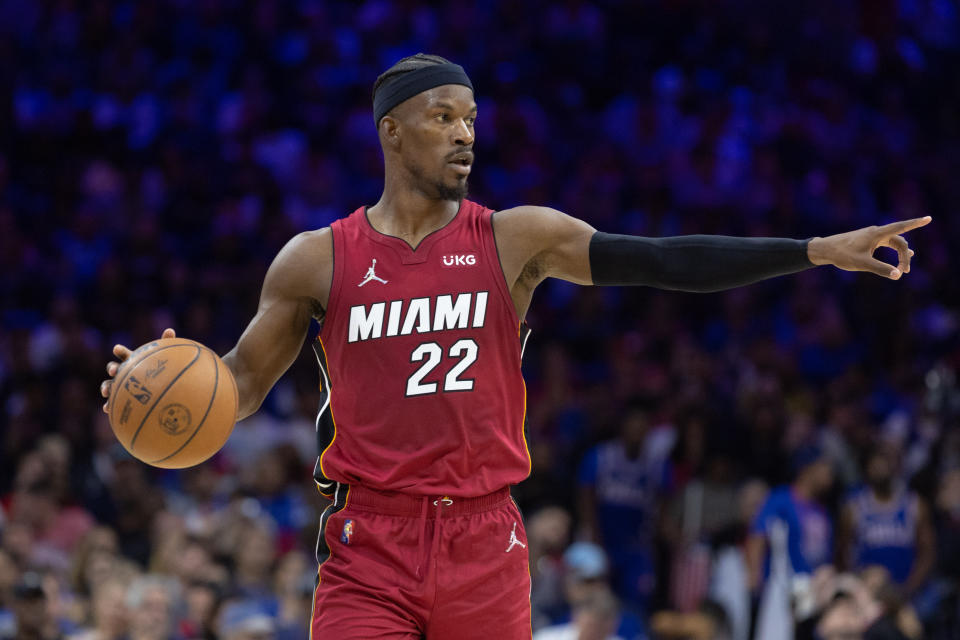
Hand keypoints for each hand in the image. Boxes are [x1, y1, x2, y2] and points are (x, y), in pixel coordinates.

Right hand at [100, 328, 175, 412]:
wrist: (155, 388)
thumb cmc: (157, 370)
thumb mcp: (161, 358)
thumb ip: (165, 344)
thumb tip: (170, 330)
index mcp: (131, 361)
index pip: (124, 354)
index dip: (120, 351)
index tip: (117, 348)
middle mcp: (122, 372)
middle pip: (113, 368)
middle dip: (111, 368)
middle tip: (113, 371)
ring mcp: (118, 385)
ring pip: (108, 384)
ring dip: (105, 387)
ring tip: (106, 391)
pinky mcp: (118, 399)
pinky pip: (111, 402)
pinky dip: (108, 405)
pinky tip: (107, 409)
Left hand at [807, 216, 930, 278]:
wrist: (825, 250)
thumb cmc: (842, 255)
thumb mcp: (862, 263)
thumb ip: (881, 269)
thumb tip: (897, 275)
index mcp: (876, 234)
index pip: (901, 227)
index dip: (915, 223)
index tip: (928, 218)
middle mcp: (876, 232)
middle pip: (898, 241)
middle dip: (904, 256)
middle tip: (904, 272)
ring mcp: (871, 236)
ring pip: (892, 243)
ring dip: (900, 254)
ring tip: (906, 265)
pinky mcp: (866, 240)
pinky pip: (885, 244)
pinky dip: (892, 251)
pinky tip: (897, 258)